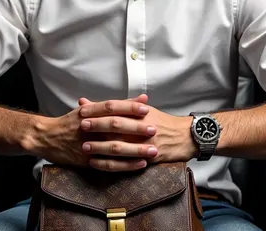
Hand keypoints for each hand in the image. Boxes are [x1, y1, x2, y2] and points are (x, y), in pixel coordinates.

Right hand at [28, 94, 152, 171]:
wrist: (47, 137)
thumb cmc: (72, 122)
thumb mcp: (89, 109)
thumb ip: (117, 105)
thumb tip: (142, 97)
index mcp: (88, 112)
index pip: (110, 106)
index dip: (128, 106)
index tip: (146, 107)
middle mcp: (88, 127)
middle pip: (114, 126)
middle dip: (135, 128)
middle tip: (153, 129)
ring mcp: (87, 144)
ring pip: (114, 148)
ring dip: (135, 150)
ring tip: (153, 150)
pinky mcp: (87, 161)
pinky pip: (109, 164)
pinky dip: (126, 165)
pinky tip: (140, 164)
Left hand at [78, 96, 196, 170]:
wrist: (184, 136)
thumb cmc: (160, 122)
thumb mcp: (142, 110)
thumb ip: (117, 107)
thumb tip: (89, 101)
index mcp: (140, 112)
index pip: (116, 107)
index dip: (98, 108)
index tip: (82, 110)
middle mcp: (142, 125)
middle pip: (116, 124)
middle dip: (97, 125)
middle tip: (81, 127)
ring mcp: (146, 142)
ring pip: (120, 145)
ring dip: (100, 146)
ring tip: (85, 147)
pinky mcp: (148, 157)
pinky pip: (126, 162)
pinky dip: (110, 163)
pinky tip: (96, 163)